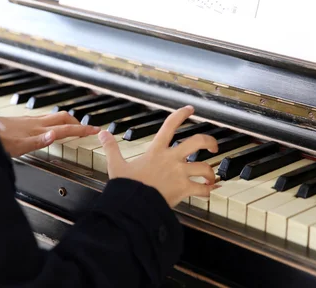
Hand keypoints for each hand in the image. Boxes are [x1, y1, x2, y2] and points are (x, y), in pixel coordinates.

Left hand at [0, 112, 99, 156]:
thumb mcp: (19, 146)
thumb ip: (38, 141)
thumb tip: (56, 135)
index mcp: (39, 130)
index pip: (66, 128)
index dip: (82, 130)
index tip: (96, 130)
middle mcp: (36, 123)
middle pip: (63, 117)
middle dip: (78, 122)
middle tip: (86, 129)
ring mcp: (30, 121)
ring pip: (54, 117)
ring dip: (67, 120)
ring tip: (72, 126)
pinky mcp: (23, 121)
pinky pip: (45, 118)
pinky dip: (55, 122)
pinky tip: (49, 127)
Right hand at [98, 105, 218, 207]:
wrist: (132, 207)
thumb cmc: (126, 187)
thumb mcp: (116, 165)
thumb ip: (111, 148)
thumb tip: (102, 134)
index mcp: (156, 151)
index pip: (170, 125)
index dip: (181, 114)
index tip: (190, 109)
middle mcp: (171, 159)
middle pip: (197, 142)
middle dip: (209, 141)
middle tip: (213, 146)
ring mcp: (179, 174)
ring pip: (204, 167)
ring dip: (209, 173)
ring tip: (210, 177)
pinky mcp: (183, 189)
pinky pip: (202, 189)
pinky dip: (207, 191)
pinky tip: (207, 191)